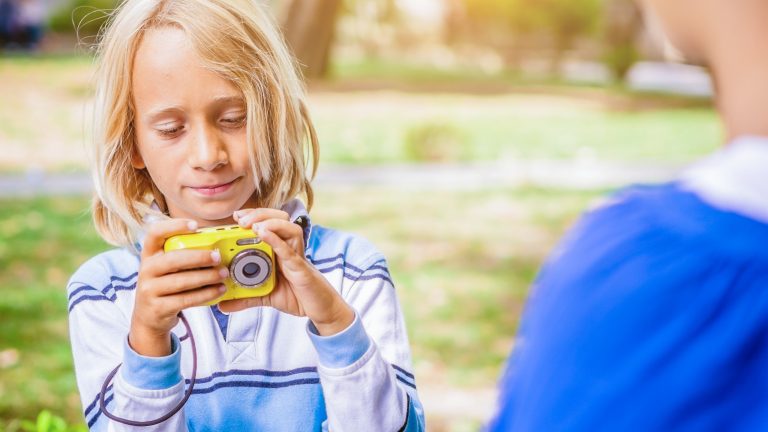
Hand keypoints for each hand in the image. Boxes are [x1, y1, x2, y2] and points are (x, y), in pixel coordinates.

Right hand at [129, 219, 227, 356]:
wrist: (149, 317)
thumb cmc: (165, 285)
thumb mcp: (167, 268)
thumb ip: (182, 255)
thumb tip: (215, 245)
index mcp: (149, 254)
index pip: (155, 233)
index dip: (174, 226)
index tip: (195, 225)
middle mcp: (146, 270)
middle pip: (173, 259)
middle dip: (199, 257)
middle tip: (218, 257)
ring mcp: (149, 290)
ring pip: (181, 281)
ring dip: (206, 277)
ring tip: (223, 274)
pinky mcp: (158, 307)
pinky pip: (185, 299)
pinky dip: (205, 294)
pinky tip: (219, 290)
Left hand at [219, 209, 354, 335]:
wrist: (319, 310)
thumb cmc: (297, 297)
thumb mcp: (266, 297)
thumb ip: (245, 298)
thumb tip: (222, 305)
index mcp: (280, 250)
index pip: (269, 223)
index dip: (254, 215)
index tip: (237, 217)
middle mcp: (289, 248)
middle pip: (279, 219)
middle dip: (259, 214)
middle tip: (241, 220)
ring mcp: (296, 256)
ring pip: (289, 228)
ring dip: (270, 222)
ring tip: (252, 225)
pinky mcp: (301, 268)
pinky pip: (289, 250)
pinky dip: (276, 240)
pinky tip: (263, 233)